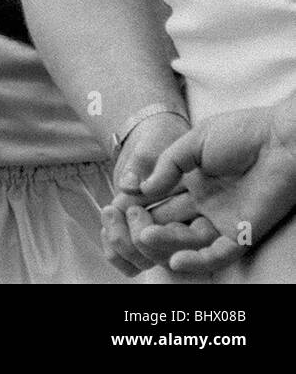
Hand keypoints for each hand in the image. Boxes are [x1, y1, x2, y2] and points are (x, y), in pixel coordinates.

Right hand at [134, 105, 295, 274]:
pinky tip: (175, 261)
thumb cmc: (240, 133)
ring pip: (188, 241)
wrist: (280, 139)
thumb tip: (139, 189)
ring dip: (165, 241)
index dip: (136, 203)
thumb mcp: (192, 142)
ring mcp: (222, 219)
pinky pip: (218, 254)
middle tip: (126, 223)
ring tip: (145, 235)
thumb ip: (167, 166)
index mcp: (191, 181)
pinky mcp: (242, 233)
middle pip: (168, 221)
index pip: (157, 198)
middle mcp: (204, 203)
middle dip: (145, 224)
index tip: (114, 208)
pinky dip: (197, 261)